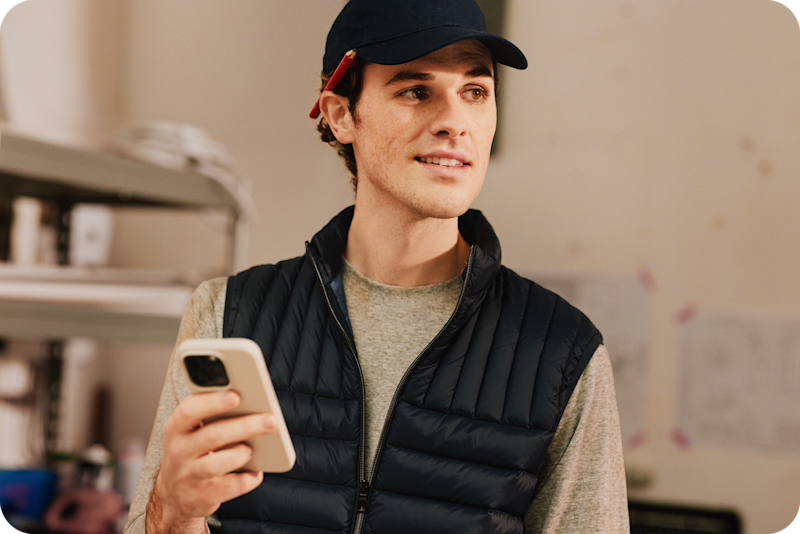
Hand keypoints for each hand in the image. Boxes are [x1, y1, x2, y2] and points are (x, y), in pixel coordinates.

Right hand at [146, 390, 276, 532]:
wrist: (174, 494)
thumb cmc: (191, 453)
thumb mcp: (191, 431)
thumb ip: (212, 414)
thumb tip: (251, 402)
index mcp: (177, 427)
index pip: (189, 410)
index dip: (213, 402)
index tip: (236, 395)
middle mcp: (179, 451)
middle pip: (213, 435)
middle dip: (245, 426)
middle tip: (270, 421)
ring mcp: (189, 475)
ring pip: (217, 463)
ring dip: (241, 454)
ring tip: (253, 449)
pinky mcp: (202, 495)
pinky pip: (230, 486)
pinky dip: (248, 478)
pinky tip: (255, 472)